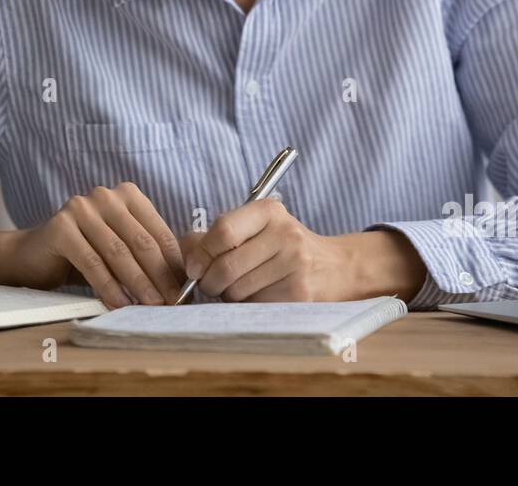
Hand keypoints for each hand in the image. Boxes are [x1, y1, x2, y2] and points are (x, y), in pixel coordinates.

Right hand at [12, 182, 186, 308]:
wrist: (33, 256)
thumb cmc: (84, 254)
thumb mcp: (119, 248)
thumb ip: (146, 254)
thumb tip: (183, 282)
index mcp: (127, 195)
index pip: (159, 231)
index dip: (173, 263)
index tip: (185, 290)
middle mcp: (105, 195)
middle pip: (141, 241)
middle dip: (159, 276)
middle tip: (171, 302)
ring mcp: (81, 208)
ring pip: (118, 252)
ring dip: (138, 283)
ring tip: (150, 306)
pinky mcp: (61, 227)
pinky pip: (92, 263)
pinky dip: (108, 287)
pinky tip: (120, 305)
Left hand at [179, 199, 354, 301]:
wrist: (333, 267)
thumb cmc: (281, 247)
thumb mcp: (254, 229)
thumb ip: (216, 235)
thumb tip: (184, 252)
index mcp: (269, 211)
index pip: (223, 231)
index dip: (201, 253)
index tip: (193, 267)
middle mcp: (285, 233)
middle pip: (226, 266)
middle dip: (209, 281)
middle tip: (211, 284)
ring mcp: (295, 263)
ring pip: (237, 290)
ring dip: (229, 295)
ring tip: (241, 287)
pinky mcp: (299, 292)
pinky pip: (254, 305)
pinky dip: (248, 305)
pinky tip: (258, 295)